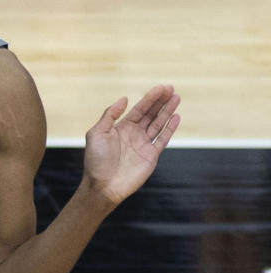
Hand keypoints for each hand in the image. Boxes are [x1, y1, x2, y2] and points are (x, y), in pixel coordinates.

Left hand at [82, 84, 180, 205]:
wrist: (103, 185)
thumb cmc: (96, 160)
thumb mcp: (97, 133)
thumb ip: (110, 115)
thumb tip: (124, 98)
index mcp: (121, 127)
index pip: (139, 109)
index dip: (150, 98)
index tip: (161, 87)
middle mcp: (133, 134)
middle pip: (151, 114)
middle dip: (161, 101)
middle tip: (172, 88)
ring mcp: (143, 144)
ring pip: (158, 124)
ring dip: (168, 111)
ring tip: (177, 98)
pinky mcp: (151, 156)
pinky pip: (162, 139)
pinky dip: (170, 129)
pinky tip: (176, 117)